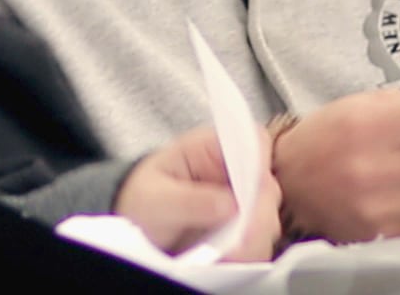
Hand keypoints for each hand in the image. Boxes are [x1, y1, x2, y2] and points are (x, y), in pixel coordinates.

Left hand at [114, 124, 281, 261]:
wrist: (132, 223)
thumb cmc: (141, 198)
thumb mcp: (156, 198)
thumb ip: (190, 200)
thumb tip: (229, 204)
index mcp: (212, 148)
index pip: (253, 141)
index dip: (259, 163)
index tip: (252, 190)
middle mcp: (232, 172)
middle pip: (266, 185)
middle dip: (257, 214)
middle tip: (239, 235)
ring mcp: (239, 202)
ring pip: (267, 217)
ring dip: (253, 238)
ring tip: (228, 253)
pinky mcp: (240, 229)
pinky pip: (258, 241)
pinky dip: (248, 252)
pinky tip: (228, 259)